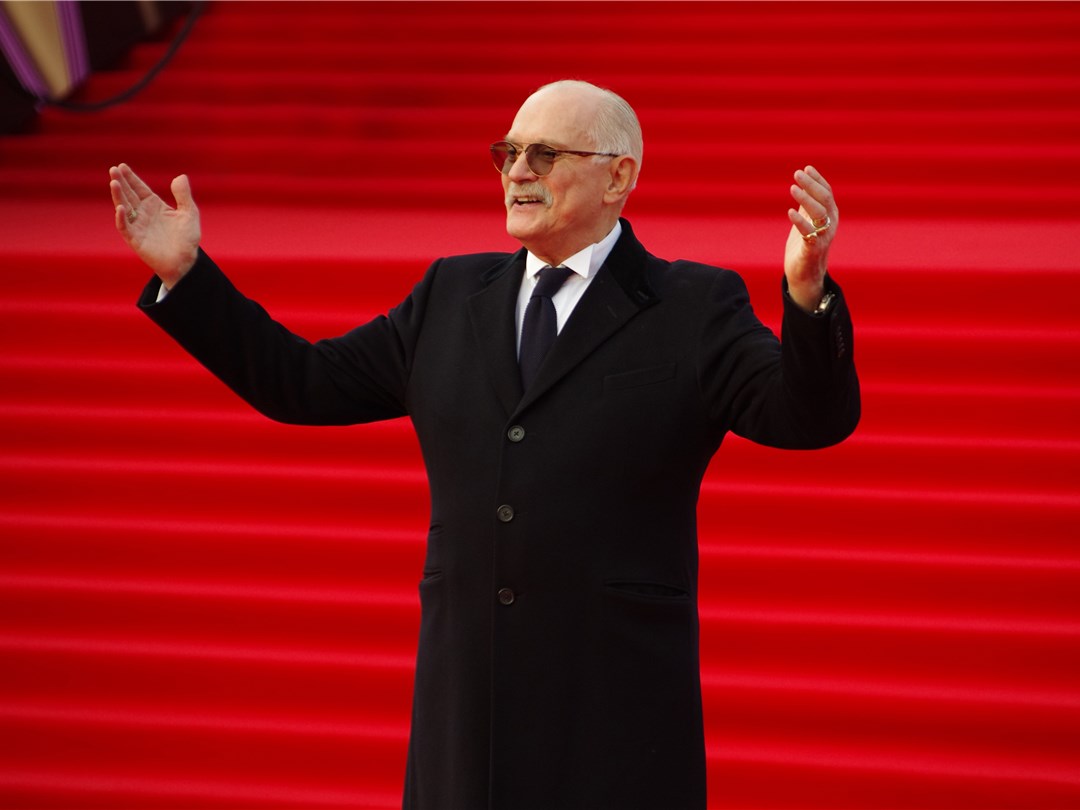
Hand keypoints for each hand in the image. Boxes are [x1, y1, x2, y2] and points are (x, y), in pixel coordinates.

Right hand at [109, 163, 200, 288]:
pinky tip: (120, 208)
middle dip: (121, 182)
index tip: (122, 166)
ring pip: (124, 208)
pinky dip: (122, 218)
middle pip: (129, 195)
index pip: (139, 188)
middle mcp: (143, 213)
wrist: (186, 261)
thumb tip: (181, 176)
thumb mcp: (189, 213)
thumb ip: (184, 195)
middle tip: (113, 170)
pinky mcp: (135, 239)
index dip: (131, 178)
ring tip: (114, 183)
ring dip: (118, 196)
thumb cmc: (187, 238)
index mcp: (154, 205)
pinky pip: (125, 227)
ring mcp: (137, 226)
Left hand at [784, 165, 837, 311]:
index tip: (806, 168)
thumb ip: (808, 205)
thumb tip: (804, 184)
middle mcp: (830, 225)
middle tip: (797, 173)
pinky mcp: (812, 251)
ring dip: (806, 199)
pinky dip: (800, 222)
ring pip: (818, 214)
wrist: (805, 275)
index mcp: (830, 216)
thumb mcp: (808, 221)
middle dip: (812, 185)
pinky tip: (790, 212)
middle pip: (824, 200)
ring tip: (793, 188)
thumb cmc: (806, 245)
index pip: (827, 193)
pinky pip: (808, 234)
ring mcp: (823, 237)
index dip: (818, 180)